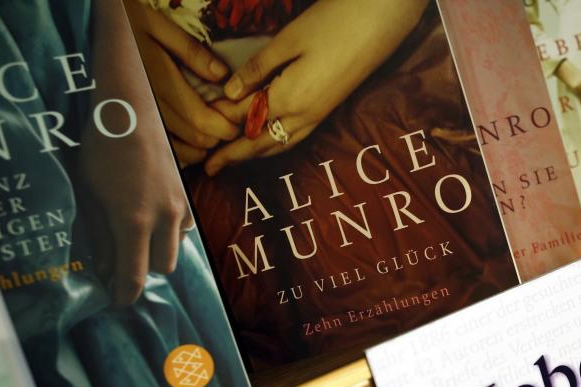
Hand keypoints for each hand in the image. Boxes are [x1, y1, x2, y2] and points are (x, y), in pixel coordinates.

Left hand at [79, 118, 193, 304]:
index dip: (125, 294)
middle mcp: (164, 218)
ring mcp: (180, 207)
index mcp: (134, 221)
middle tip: (122, 259)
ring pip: (175, 248)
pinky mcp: (187, 197)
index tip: (118, 303)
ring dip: (157, 249)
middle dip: (143, 269)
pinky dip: (169, 232)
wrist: (132, 113)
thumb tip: (106, 270)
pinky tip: (152, 215)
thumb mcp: (90, 195)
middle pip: (162, 267)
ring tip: (136, 232)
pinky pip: (182, 229)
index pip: (134, 275)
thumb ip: (100, 236)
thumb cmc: (102, 151)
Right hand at [124, 1, 238, 163]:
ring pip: (177, 149)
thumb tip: (221, 76)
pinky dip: (178, 152)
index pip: (201, 119)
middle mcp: (147, 105)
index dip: (224, 127)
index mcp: (158, 81)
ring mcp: (135, 117)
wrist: (83, 29)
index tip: (235, 123)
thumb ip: (190, 52)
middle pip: (193, 137)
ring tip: (210, 135)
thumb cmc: (122, 21)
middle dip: (217, 137)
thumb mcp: (156, 25)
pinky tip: (187, 142)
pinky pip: (156, 149)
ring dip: (200, 147)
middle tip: (227, 126)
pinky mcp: (125, 123)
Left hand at [204, 0, 427, 174]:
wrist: (380, 24)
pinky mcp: (327, 109)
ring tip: (233, 160)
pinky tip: (267, 141)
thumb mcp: (288, 41)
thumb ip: (258, 69)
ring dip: (255, 154)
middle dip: (234, 156)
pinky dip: (274, 145)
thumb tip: (231, 93)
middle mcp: (304, 115)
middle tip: (209, 168)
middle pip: (261, 143)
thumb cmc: (334, 24)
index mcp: (290, 98)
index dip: (221, 126)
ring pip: (280, 144)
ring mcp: (319, 115)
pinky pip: (295, 137)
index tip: (200, 132)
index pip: (245, 120)